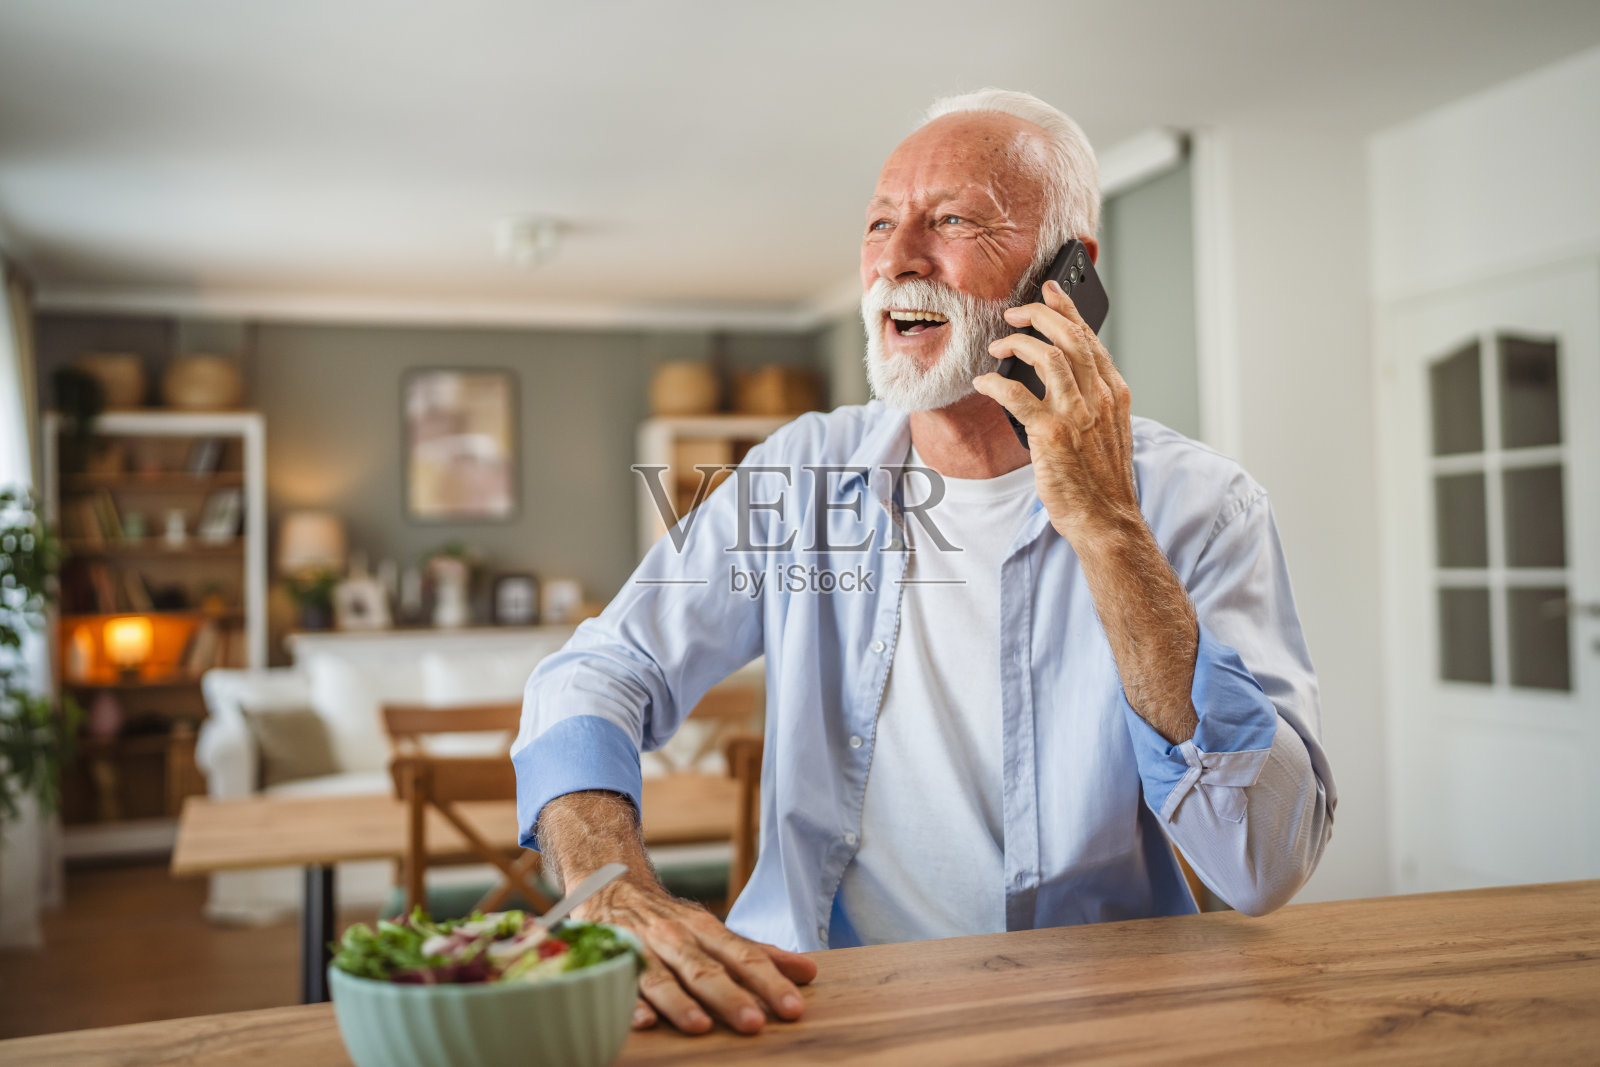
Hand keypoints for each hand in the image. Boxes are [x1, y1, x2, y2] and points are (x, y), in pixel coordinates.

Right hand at [574, 869, 817, 1033]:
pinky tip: (643, 1022)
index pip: (744, 957)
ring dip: (681, 1003)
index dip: (769, 982)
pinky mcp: (613, 961)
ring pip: (664, 978)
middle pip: (707, 970)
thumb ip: (758, 953)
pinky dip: (630, 1003)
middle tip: (754, 1024)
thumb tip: (808, 972)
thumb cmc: (672, 921)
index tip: (792, 1008)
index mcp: (707, 930)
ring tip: (701, 1026)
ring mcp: (644, 949)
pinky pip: (621, 985)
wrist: (612, 887)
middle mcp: (677, 938)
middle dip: (731, 997)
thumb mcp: (715, 930)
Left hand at [973, 279, 1139, 542]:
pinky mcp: (1051, 434)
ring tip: (998, 346)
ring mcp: (1077, 414)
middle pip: (1069, 336)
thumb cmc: (1102, 480)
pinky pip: (1017, 396)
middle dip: (1039, 315)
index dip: (1067, 309)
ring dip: (1018, 344)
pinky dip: (996, 384)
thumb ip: (1091, 399)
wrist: (1107, 519)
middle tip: (1015, 313)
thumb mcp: (1108, 430)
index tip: (1050, 290)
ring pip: (1048, 356)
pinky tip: (984, 383)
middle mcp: (1099, 397)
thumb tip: (1063, 375)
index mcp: (1114, 393)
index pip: (1090, 338)